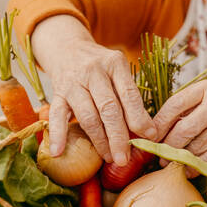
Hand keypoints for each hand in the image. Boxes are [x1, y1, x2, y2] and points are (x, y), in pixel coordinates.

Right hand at [31, 15, 156, 165]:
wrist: (68, 48)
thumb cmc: (101, 67)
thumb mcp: (118, 72)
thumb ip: (129, 98)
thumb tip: (146, 132)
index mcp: (115, 64)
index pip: (129, 95)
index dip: (139, 118)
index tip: (149, 137)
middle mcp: (94, 71)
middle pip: (109, 108)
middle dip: (119, 137)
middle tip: (125, 158)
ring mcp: (74, 82)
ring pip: (87, 115)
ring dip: (98, 141)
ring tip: (108, 158)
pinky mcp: (57, 93)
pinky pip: (57, 116)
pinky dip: (58, 135)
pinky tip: (58, 152)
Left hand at [153, 80, 206, 174]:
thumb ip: (187, 105)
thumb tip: (156, 127)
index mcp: (205, 89)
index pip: (174, 106)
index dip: (158, 124)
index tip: (148, 135)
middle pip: (182, 130)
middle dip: (167, 145)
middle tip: (158, 154)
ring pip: (194, 147)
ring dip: (179, 158)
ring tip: (169, 162)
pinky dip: (194, 166)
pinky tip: (186, 169)